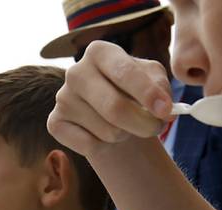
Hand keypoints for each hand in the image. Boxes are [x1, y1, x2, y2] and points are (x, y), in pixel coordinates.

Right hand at [47, 40, 171, 159]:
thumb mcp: (153, 80)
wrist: (111, 115)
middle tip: (155, 127)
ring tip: (124, 125)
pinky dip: (104, 146)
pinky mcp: (55, 123)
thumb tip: (162, 107)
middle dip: (143, 124)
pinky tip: (102, 134)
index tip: (166, 111)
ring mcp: (62, 98)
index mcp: (99, 52)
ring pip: (107, 131)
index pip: (124, 73)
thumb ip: (160, 87)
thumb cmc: (134, 92)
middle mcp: (75, 72)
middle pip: (115, 108)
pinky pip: (89, 145)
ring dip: (125, 134)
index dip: (148, 94)